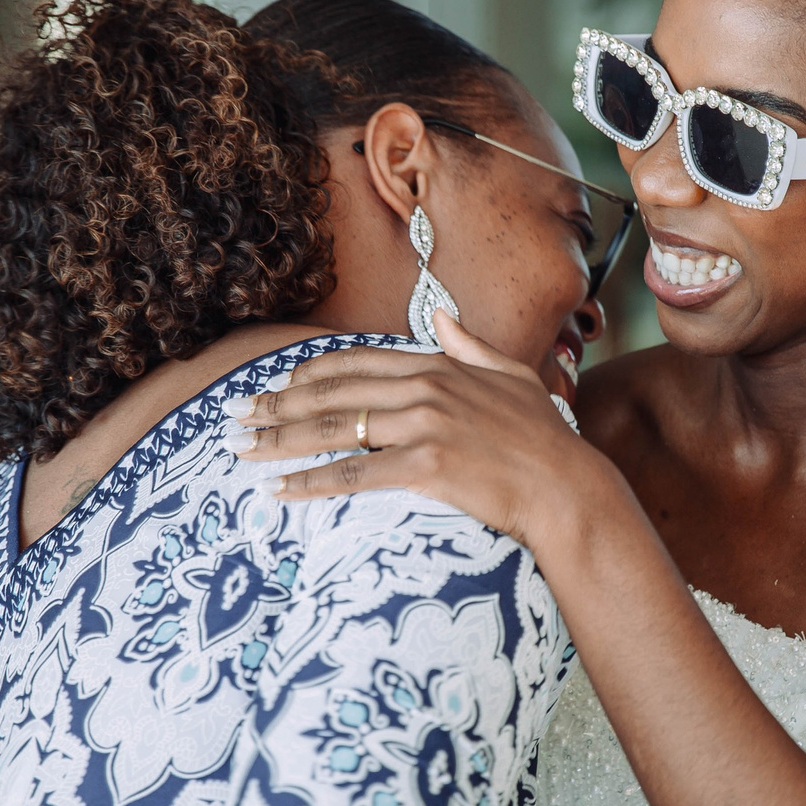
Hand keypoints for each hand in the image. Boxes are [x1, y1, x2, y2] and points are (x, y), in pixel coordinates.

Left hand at [232, 311, 602, 547]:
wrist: (569, 488)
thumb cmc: (545, 439)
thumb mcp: (512, 376)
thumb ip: (471, 346)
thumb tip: (445, 316)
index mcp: (438, 365)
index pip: (356, 361)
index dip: (309, 374)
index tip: (275, 385)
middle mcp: (425, 387)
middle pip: (332, 393)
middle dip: (276, 405)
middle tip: (236, 416)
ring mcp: (425, 424)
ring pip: (333, 428)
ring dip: (279, 440)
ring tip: (242, 449)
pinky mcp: (427, 465)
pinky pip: (355, 473)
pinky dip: (311, 481)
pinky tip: (280, 489)